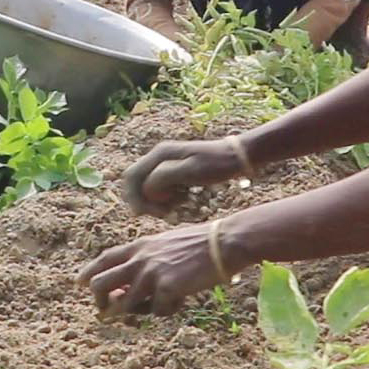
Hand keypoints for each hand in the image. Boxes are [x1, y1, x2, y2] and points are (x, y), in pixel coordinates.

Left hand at [78, 220, 228, 317]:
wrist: (222, 243)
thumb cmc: (200, 243)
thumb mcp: (166, 243)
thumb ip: (147, 258)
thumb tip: (132, 282)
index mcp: (140, 246)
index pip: (105, 259)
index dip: (89, 271)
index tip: (78, 282)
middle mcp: (140, 259)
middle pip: (101, 284)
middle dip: (100, 302)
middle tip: (106, 311)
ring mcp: (151, 274)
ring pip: (125, 305)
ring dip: (136, 312)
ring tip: (153, 307)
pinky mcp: (166, 289)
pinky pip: (158, 311)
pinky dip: (168, 311)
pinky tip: (181, 300)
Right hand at [119, 137, 247, 217]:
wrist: (237, 156)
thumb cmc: (217, 164)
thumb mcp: (191, 171)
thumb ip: (164, 177)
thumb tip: (146, 189)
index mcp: (160, 154)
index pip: (131, 176)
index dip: (134, 197)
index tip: (147, 214)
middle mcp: (159, 156)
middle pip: (137, 182)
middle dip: (144, 201)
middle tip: (162, 214)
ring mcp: (166, 163)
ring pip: (148, 186)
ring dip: (155, 201)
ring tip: (174, 208)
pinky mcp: (175, 171)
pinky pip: (161, 187)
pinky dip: (166, 199)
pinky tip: (181, 203)